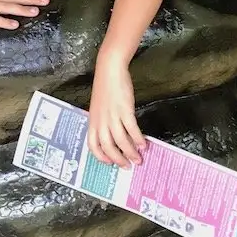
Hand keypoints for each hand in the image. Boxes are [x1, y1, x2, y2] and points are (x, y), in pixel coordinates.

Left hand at [87, 54, 145, 168]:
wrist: (109, 70)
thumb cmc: (105, 87)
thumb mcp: (99, 107)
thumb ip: (102, 121)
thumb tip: (113, 135)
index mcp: (93, 121)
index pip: (93, 145)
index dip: (101, 157)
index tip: (109, 163)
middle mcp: (101, 121)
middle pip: (108, 147)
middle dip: (118, 159)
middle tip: (127, 166)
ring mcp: (112, 116)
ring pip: (121, 141)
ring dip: (131, 152)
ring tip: (138, 158)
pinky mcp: (124, 110)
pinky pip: (132, 129)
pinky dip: (138, 139)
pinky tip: (143, 144)